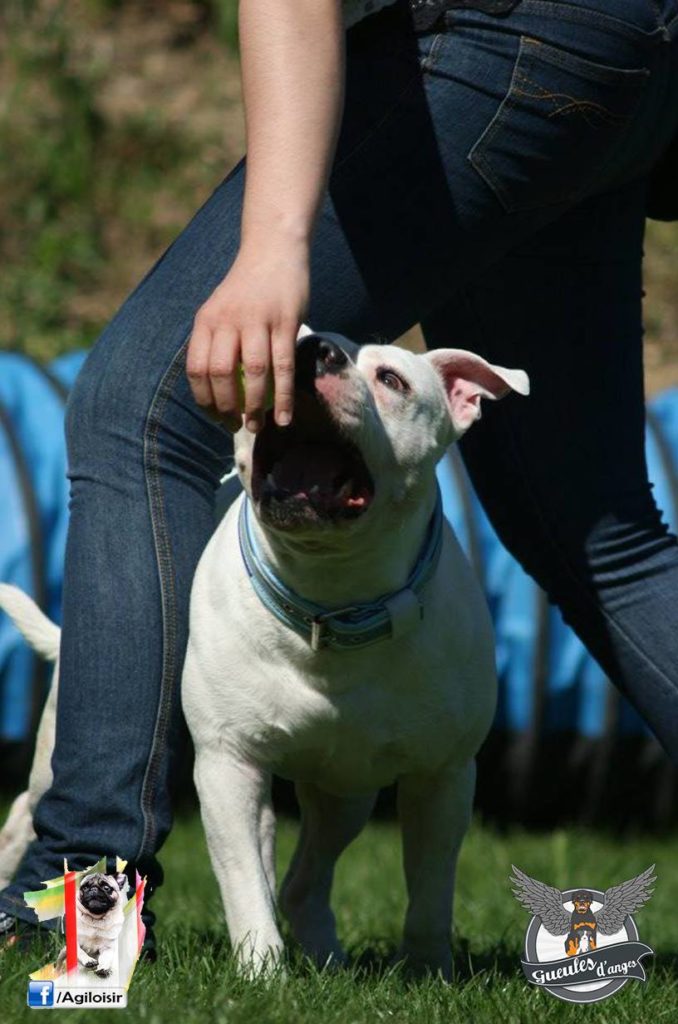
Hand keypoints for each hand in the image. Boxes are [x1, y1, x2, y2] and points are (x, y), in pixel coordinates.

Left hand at [186, 238, 309, 431]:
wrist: (273, 250)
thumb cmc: (246, 289)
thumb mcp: (220, 310)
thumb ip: (215, 342)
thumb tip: (214, 390)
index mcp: (206, 320)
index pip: (197, 368)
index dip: (203, 399)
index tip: (215, 417)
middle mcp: (228, 320)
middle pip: (221, 374)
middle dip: (227, 408)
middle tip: (236, 426)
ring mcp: (258, 321)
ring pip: (254, 373)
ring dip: (254, 407)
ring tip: (257, 427)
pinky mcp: (286, 322)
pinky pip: (284, 367)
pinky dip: (283, 397)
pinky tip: (284, 417)